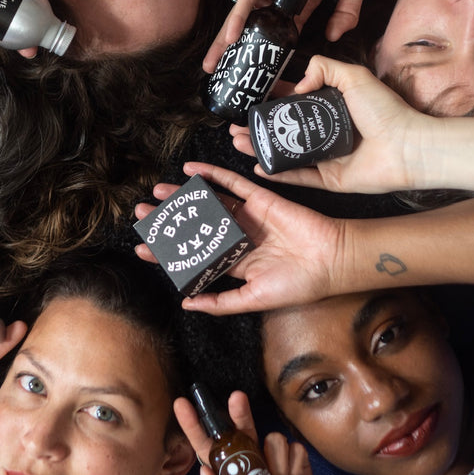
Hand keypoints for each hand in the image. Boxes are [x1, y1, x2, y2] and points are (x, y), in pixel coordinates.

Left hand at [134, 160, 344, 313]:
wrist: (331, 260)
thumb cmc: (296, 284)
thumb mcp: (253, 300)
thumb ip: (221, 303)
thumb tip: (186, 304)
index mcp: (236, 264)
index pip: (195, 255)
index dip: (169, 252)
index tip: (143, 249)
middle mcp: (238, 238)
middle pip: (197, 227)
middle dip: (170, 222)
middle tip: (142, 214)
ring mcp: (248, 217)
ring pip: (208, 204)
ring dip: (184, 198)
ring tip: (158, 193)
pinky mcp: (260, 198)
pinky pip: (232, 183)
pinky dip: (212, 175)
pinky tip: (191, 171)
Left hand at [174, 390, 328, 474]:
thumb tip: (203, 473)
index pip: (207, 446)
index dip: (195, 425)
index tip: (182, 403)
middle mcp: (249, 463)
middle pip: (241, 429)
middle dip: (239, 412)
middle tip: (237, 398)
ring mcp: (274, 463)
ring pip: (272, 439)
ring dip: (275, 460)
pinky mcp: (298, 466)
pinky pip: (295, 450)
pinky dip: (293, 466)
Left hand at [203, 0, 373, 71]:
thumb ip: (346, 12)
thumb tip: (333, 37)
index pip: (284, 30)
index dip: (274, 51)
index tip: (263, 74)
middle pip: (257, 27)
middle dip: (241, 51)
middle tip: (225, 75)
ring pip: (245, 16)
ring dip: (228, 40)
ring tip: (214, 66)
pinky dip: (239, 18)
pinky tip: (231, 38)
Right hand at [230, 56, 438, 193]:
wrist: (407, 147)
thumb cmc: (386, 111)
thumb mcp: (354, 77)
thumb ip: (325, 68)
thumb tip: (297, 85)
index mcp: (333, 108)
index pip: (295, 103)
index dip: (272, 102)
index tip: (251, 100)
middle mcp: (328, 132)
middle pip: (285, 130)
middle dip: (259, 128)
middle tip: (236, 127)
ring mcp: (328, 158)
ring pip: (287, 153)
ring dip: (261, 148)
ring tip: (239, 143)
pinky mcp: (331, 180)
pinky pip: (300, 177)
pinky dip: (279, 174)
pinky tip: (260, 167)